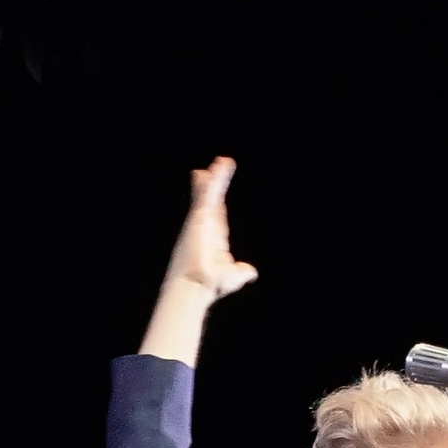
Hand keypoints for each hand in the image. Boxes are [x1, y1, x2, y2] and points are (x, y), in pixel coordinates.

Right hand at [139, 158, 257, 364]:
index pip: (216, 212)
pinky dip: (211, 182)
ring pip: (209, 193)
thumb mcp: (232, 277)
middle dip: (215, 182)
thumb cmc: (210, 285)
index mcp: (213, 237)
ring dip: (216, 177)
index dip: (216, 197)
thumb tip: (251, 272)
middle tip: (218, 164)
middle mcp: (205, 226)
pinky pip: (205, 195)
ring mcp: (200, 221)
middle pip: (212, 199)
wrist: (196, 286)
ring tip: (222, 161)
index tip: (215, 184)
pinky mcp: (198, 218)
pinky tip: (215, 170)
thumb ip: (241, 272)